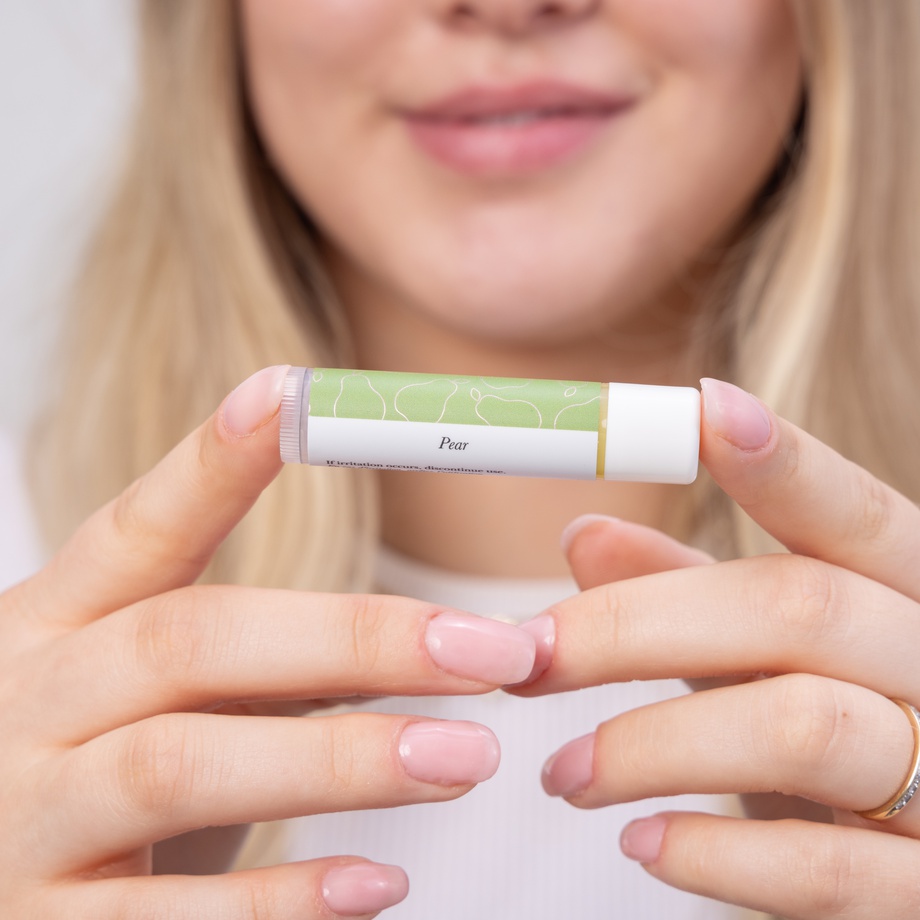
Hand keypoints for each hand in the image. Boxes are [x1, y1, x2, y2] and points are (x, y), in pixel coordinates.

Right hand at [0, 366, 535, 918]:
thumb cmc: (92, 771)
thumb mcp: (153, 692)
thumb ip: (261, 658)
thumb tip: (418, 634)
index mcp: (55, 625)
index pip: (139, 530)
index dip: (213, 464)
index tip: (294, 397)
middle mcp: (28, 704)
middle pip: (193, 641)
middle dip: (355, 638)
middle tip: (493, 650)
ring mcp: (21, 819)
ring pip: (181, 764)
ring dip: (340, 759)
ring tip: (468, 755)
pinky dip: (280, 902)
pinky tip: (379, 887)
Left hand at [514, 378, 919, 919]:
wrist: (902, 858)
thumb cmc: (826, 731)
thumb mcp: (762, 654)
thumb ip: (684, 593)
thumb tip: (582, 532)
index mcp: (904, 594)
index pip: (852, 514)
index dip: (786, 462)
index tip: (702, 410)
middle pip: (795, 609)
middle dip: (632, 626)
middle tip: (526, 656)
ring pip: (802, 727)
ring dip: (650, 745)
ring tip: (560, 772)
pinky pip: (824, 867)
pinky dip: (713, 853)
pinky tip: (639, 845)